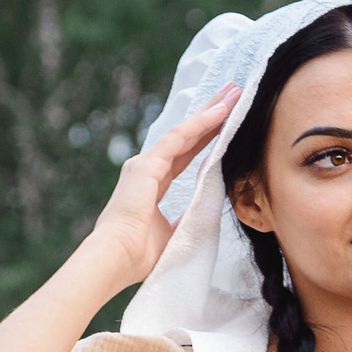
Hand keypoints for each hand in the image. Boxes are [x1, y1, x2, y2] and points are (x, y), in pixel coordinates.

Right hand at [82, 83, 239, 284]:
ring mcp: (145, 164)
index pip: (185, 154)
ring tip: (233, 92)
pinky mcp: (147, 165)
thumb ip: (189, 216)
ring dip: (210, 111)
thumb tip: (206, 208)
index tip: (226, 120)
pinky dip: (201, 124)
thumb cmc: (141, 255)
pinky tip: (220, 111)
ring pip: (185, 131)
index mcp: (152, 184)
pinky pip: (179, 138)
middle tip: (232, 93)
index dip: (206, 137)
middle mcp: (147, 168)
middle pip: (186, 136)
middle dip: (210, 114)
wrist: (118, 259)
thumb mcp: (175, 232)